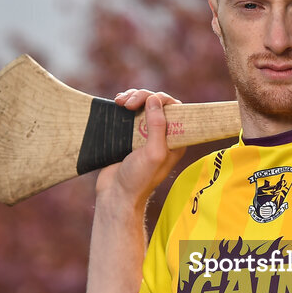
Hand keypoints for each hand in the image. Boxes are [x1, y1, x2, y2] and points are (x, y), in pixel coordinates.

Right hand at [94, 89, 184, 207]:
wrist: (116, 194)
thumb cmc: (138, 179)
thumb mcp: (154, 153)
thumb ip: (157, 126)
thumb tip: (154, 99)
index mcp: (175, 140)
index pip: (176, 109)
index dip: (162, 99)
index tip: (148, 100)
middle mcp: (161, 135)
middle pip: (157, 103)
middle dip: (143, 97)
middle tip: (128, 103)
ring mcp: (144, 133)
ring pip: (142, 105)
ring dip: (132, 97)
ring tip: (120, 101)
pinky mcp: (128, 134)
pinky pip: (128, 112)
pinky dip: (123, 104)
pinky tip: (116, 103)